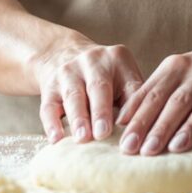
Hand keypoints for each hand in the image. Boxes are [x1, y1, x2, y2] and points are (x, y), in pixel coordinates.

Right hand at [28, 36, 143, 143]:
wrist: (62, 53)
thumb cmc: (104, 77)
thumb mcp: (123, 77)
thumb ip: (133, 101)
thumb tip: (142, 136)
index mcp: (118, 59)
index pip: (130, 86)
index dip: (133, 108)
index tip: (133, 131)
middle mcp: (92, 61)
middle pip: (98, 87)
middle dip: (101, 111)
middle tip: (103, 133)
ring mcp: (68, 72)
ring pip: (73, 96)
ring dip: (78, 118)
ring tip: (83, 138)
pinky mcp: (49, 86)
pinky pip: (49, 106)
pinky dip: (52, 123)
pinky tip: (56, 139)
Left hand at [115, 33, 191, 155]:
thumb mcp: (179, 72)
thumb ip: (154, 93)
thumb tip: (122, 121)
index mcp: (177, 66)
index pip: (153, 94)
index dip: (138, 118)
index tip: (124, 143)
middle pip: (176, 101)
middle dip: (158, 127)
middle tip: (143, 151)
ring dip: (190, 128)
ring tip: (175, 148)